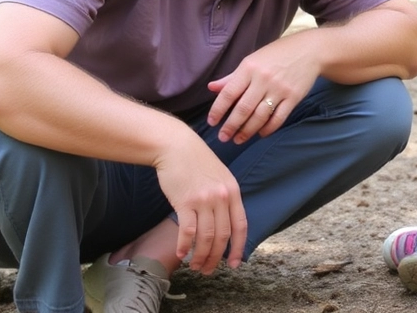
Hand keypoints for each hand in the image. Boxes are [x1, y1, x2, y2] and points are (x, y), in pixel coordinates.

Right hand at [154, 132, 247, 273]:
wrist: (176, 146)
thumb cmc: (196, 163)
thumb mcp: (220, 177)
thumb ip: (225, 198)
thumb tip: (225, 224)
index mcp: (234, 192)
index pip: (241, 226)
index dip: (239, 248)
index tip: (235, 263)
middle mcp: (222, 197)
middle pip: (223, 236)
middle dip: (216, 257)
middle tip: (209, 270)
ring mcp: (204, 200)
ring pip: (206, 237)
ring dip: (201, 256)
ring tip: (196, 266)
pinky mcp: (185, 201)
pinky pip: (188, 230)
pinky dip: (185, 245)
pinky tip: (181, 253)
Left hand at [206, 36, 321, 143]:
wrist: (309, 50)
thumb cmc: (276, 54)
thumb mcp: (252, 60)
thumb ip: (232, 77)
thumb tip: (211, 88)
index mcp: (249, 68)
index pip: (229, 93)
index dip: (218, 110)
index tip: (212, 122)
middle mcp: (263, 79)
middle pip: (244, 108)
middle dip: (231, 126)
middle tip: (223, 137)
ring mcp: (279, 89)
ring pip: (260, 116)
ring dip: (247, 131)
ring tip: (238, 140)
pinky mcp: (293, 97)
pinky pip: (278, 118)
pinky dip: (268, 128)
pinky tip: (260, 134)